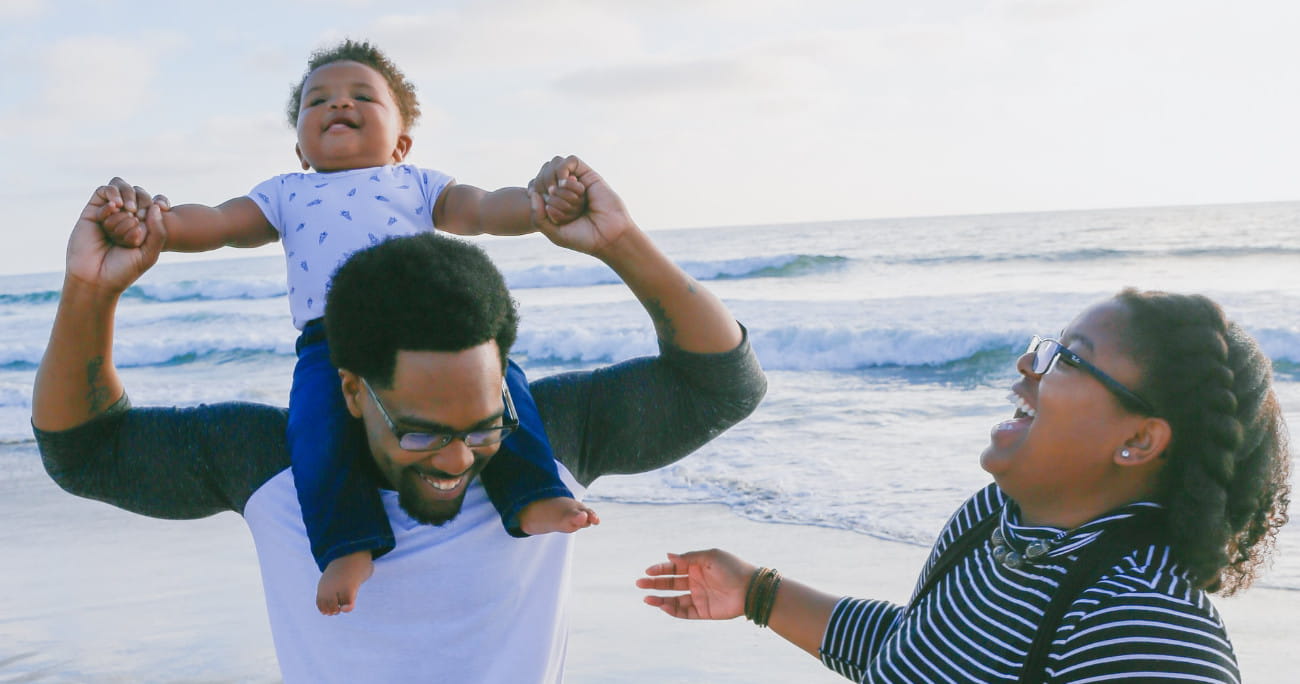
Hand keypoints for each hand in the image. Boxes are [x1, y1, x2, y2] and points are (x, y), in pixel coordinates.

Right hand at [68, 179, 168, 292]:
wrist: (96, 279)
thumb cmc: (124, 269)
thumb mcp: (149, 253)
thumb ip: (158, 230)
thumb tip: (155, 206)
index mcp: (144, 226)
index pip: (155, 203)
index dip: (161, 201)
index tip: (165, 207)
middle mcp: (127, 218)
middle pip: (140, 194)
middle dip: (142, 203)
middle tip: (138, 218)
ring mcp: (109, 214)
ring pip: (122, 189)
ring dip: (128, 197)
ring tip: (128, 211)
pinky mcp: (92, 212)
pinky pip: (103, 192)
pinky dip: (112, 196)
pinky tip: (115, 208)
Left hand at [527, 155, 634, 257]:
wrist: (608, 237)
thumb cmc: (583, 238)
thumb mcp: (554, 233)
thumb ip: (538, 217)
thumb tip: (533, 193)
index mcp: (555, 204)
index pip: (535, 188)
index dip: (535, 194)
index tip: (546, 211)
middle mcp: (565, 192)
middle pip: (543, 178)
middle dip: (549, 193)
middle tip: (560, 207)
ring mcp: (577, 183)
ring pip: (555, 167)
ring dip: (556, 181)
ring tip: (564, 196)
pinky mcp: (589, 175)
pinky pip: (571, 161)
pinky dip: (564, 170)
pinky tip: (566, 182)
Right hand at [636, 549, 755, 619]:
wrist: (750, 589)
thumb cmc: (732, 568)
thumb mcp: (710, 556)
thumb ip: (689, 557)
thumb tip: (668, 555)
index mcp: (697, 566)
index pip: (674, 568)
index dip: (660, 569)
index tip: (648, 571)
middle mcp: (696, 581)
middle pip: (670, 583)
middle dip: (655, 583)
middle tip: (639, 584)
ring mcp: (699, 597)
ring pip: (674, 599)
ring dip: (660, 599)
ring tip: (647, 598)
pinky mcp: (703, 611)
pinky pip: (684, 612)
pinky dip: (673, 610)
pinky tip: (663, 606)